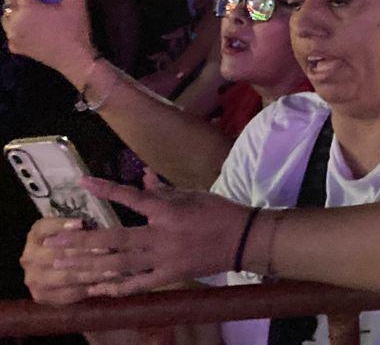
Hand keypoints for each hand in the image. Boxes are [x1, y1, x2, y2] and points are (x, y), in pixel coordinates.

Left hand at [2, 0, 95, 81]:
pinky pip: (9, 31)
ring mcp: (13, 36)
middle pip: (8, 1)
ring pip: (4, 16)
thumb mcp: (77, 3)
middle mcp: (15, 22)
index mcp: (28, 9)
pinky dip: (12, 24)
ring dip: (10, 8)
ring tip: (18, 4)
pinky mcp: (15, 47)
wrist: (75, 60)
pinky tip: (22, 23)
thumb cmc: (76, 30)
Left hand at [24, 176, 249, 298]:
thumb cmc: (218, 213)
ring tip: (62, 266)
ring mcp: (164, 260)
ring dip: (88, 266)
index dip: (107, 190)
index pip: (132, 198)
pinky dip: (115, 287)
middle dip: (80, 241)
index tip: (83, 183)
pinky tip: (94, 288)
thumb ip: (163, 190)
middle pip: (114, 240)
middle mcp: (162, 237)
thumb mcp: (192, 195)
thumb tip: (143, 176)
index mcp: (169, 212)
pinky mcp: (169, 276)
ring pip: (119, 264)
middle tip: (51, 244)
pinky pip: (137, 284)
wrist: (243, 240)